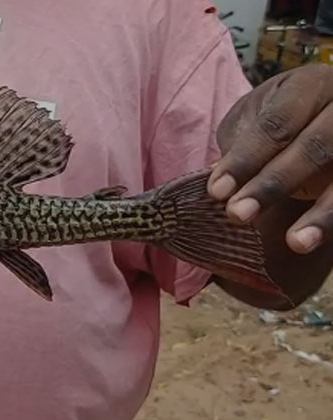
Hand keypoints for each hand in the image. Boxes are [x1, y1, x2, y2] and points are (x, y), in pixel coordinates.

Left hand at [208, 64, 332, 254]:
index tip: (216, 191)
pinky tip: (315, 239)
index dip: (246, 159)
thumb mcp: (254, 119)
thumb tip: (221, 185)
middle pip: (314, 147)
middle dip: (274, 184)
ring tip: (295, 243)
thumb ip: (241, 145)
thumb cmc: (278, 118)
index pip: (276, 123)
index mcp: (310, 85)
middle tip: (238, 215)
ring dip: (322, 213)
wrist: (319, 117)